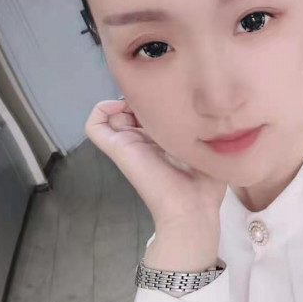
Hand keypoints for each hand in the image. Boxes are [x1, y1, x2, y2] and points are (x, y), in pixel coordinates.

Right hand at [84, 99, 226, 227]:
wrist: (191, 208)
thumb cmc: (205, 182)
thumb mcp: (208, 146)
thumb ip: (202, 127)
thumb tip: (197, 104)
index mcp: (162, 140)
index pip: (150, 110)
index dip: (156, 97)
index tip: (171, 94)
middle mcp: (142, 139)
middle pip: (130, 108)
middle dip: (141, 95)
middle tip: (158, 96)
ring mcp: (127, 143)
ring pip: (112, 113)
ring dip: (124, 100)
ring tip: (143, 103)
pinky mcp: (118, 148)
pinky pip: (95, 125)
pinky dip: (102, 110)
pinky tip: (124, 109)